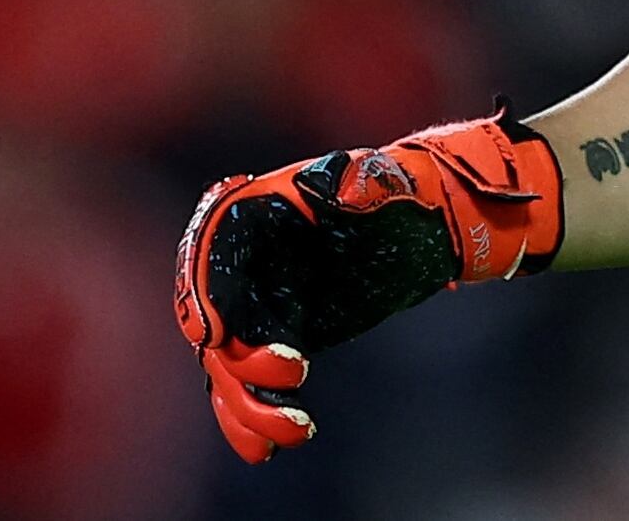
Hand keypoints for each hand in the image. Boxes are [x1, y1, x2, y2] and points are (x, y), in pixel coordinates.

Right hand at [172, 105, 563, 461]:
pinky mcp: (277, 339)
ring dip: (250, 407)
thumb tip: (346, 187)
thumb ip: (360, 182)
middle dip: (242, 363)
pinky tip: (267, 449)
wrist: (420, 222)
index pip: (209, 261)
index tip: (215, 335)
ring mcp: (256, 307)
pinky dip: (249, 420)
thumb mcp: (378, 179)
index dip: (208, 297)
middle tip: (295, 371)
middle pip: (216, 326)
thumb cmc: (394, 192)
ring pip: (228, 369)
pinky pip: (247, 386)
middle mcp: (239, 267)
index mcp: (248, 216)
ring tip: (295, 430)